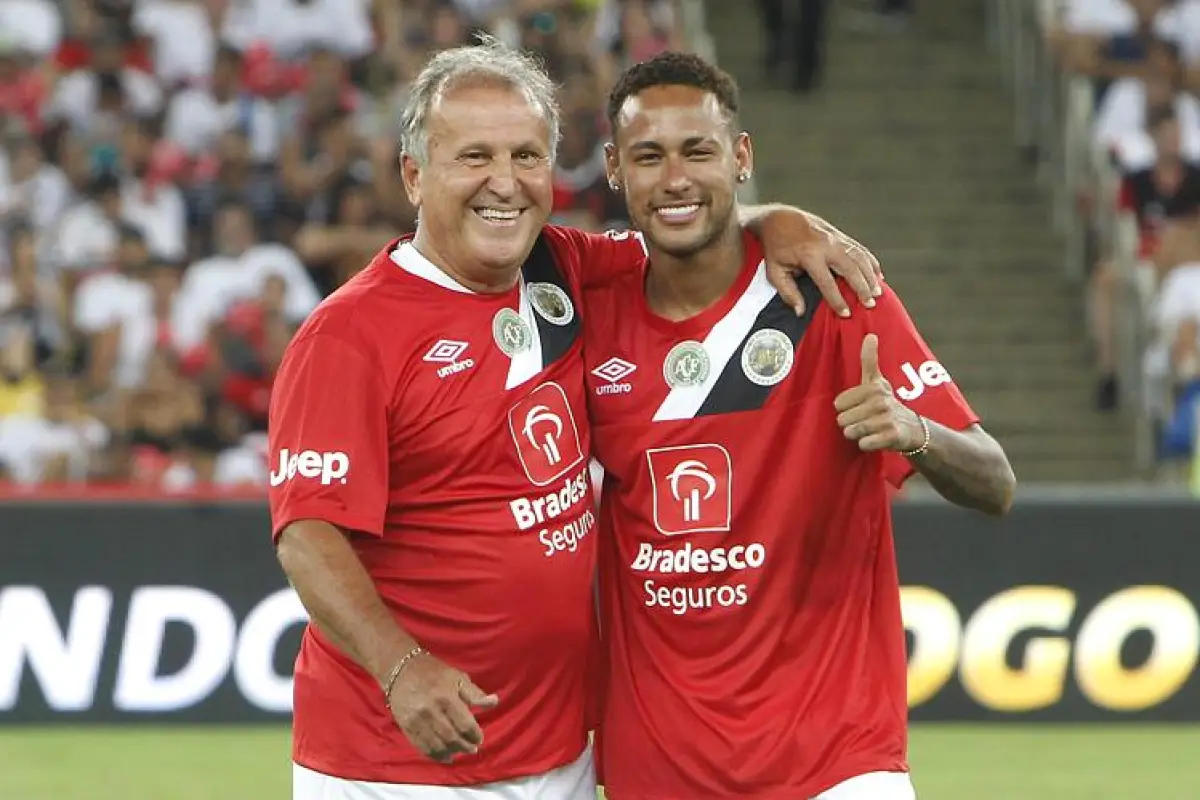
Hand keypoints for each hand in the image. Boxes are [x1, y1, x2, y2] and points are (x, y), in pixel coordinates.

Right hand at [386, 652, 499, 763]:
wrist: (401, 669)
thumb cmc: (434, 672)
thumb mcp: (458, 677)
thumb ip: (475, 693)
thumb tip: (494, 702)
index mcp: (446, 697)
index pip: (465, 724)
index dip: (475, 735)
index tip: (479, 738)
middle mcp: (430, 711)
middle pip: (452, 738)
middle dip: (465, 747)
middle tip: (472, 749)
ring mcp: (417, 721)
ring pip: (437, 746)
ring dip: (451, 753)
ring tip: (459, 752)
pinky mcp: (406, 727)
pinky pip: (422, 747)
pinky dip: (435, 755)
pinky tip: (445, 756)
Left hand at [760, 212, 882, 316]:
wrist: (780, 218)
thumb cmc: (776, 247)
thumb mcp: (774, 270)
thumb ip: (787, 292)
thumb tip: (800, 311)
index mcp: (809, 255)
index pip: (827, 282)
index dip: (837, 300)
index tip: (845, 314)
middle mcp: (826, 245)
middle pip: (850, 269)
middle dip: (862, 288)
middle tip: (870, 304)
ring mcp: (836, 238)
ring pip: (860, 258)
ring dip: (871, 275)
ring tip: (878, 292)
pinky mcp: (840, 235)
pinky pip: (860, 249)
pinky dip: (871, 262)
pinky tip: (878, 274)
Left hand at [834, 334, 923, 451]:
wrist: (912, 427)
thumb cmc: (886, 402)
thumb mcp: (877, 380)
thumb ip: (869, 359)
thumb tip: (870, 335)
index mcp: (873, 388)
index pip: (838, 404)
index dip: (846, 409)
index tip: (859, 407)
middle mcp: (880, 402)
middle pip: (842, 420)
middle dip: (850, 424)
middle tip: (865, 420)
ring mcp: (886, 419)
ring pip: (851, 432)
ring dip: (857, 434)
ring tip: (869, 429)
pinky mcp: (891, 436)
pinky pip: (864, 444)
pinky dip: (866, 445)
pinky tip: (875, 439)